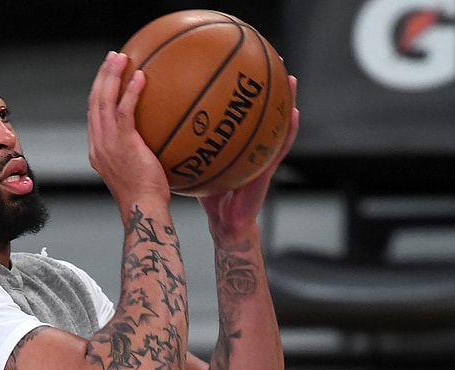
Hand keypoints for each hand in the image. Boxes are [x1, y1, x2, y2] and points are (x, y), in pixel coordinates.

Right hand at [87, 51, 170, 210]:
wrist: (143, 207)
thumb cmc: (147, 196)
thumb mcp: (138, 171)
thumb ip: (139, 153)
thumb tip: (158, 141)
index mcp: (98, 150)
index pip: (93, 114)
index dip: (99, 92)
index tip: (108, 76)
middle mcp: (98, 144)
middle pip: (94, 101)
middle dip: (102, 76)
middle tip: (112, 57)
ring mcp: (107, 143)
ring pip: (104, 101)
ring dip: (111, 75)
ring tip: (121, 57)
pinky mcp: (122, 142)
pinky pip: (124, 110)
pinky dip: (130, 91)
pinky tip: (141, 77)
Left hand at [198, 76, 299, 246]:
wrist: (226, 223)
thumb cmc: (211, 196)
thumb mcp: (195, 166)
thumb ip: (185, 149)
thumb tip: (160, 128)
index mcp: (232, 143)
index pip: (236, 113)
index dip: (237, 93)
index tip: (236, 67)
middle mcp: (250, 146)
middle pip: (258, 112)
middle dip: (263, 89)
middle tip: (268, 61)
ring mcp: (262, 156)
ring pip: (276, 124)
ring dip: (285, 102)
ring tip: (290, 79)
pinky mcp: (267, 169)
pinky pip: (279, 146)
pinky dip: (288, 131)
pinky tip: (294, 113)